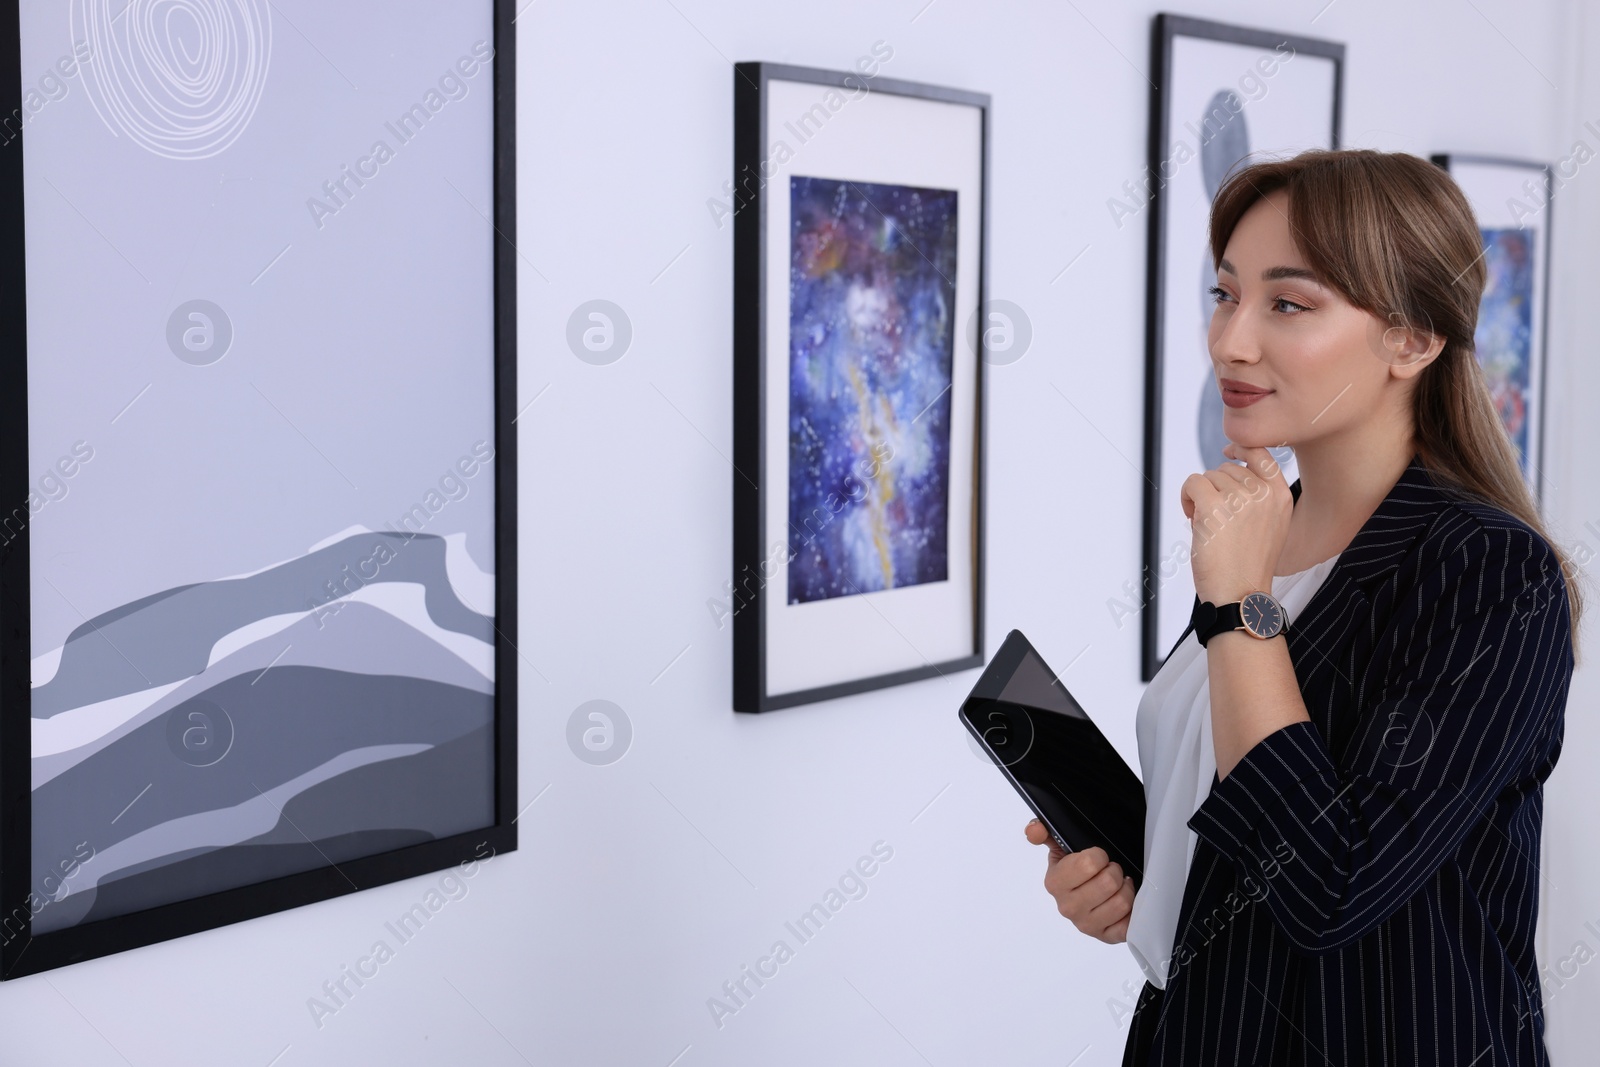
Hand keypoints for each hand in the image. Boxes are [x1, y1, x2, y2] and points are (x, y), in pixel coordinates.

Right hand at [1025, 819, 1134, 943]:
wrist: (1088, 893)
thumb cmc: (1076, 870)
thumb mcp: (1059, 846)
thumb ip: (1043, 831)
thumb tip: (1034, 830)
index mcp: (1055, 883)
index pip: (1088, 864)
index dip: (1099, 856)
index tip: (1097, 857)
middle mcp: (1068, 907)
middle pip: (1108, 882)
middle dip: (1114, 871)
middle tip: (1109, 871)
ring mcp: (1086, 925)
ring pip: (1121, 902)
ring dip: (1125, 889)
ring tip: (1117, 886)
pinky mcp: (1105, 937)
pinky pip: (1128, 925)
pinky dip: (1131, 912)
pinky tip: (1120, 903)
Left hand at [1179, 443, 1292, 602]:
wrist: (1240, 594)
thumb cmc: (1249, 566)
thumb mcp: (1271, 526)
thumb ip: (1260, 497)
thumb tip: (1234, 471)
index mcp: (1281, 496)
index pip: (1262, 454)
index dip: (1241, 448)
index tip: (1228, 452)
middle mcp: (1263, 494)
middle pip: (1227, 468)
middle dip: (1215, 488)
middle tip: (1216, 518)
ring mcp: (1239, 499)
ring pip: (1208, 476)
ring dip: (1200, 496)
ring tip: (1207, 524)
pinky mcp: (1214, 507)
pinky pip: (1193, 482)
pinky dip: (1186, 496)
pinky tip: (1192, 517)